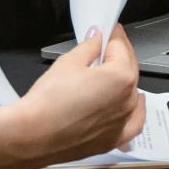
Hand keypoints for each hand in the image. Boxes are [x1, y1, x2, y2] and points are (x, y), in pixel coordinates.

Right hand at [0, 25, 145, 168]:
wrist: (32, 136)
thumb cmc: (49, 101)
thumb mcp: (68, 63)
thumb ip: (88, 47)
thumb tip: (96, 38)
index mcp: (120, 77)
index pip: (120, 47)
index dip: (112, 34)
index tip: (109, 29)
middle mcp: (127, 100)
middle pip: (130, 68)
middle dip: (120, 54)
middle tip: (107, 45)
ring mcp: (122, 122)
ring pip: (132, 93)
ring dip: (125, 80)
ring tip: (110, 71)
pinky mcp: (113, 139)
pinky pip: (134, 123)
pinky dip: (135, 111)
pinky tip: (134, 103)